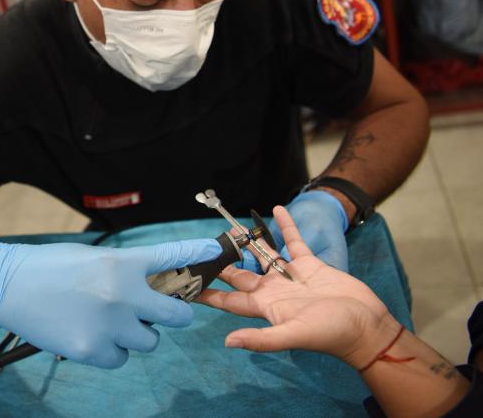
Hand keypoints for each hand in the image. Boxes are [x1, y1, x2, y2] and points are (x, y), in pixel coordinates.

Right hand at [0, 238, 221, 367]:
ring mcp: (109, 325)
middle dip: (175, 315)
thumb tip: (155, 288)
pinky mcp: (94, 350)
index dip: (197, 256)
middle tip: (164, 313)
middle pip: (175, 315)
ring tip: (109, 321)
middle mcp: (121, 294)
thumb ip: (126, 272)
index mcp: (121, 264)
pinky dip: (112, 351)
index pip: (171, 258)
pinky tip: (92, 334)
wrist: (9, 287)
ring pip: (149, 341)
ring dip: (137, 334)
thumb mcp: (93, 258)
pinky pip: (121, 358)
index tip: (215, 253)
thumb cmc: (51, 268)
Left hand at [200, 206, 399, 367]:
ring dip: (248, 242)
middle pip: (240, 274)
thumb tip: (228, 343)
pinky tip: (275, 209)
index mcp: (265, 306)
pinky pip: (294, 241)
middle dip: (222, 263)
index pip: (228, 300)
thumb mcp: (293, 335)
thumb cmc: (331, 334)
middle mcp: (274, 291)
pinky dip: (285, 226)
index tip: (186, 285)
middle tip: (203, 248)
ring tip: (230, 227)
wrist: (367, 325)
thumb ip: (261, 338)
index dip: (208, 293)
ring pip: (263, 255)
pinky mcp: (310, 265)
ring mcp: (291, 277)